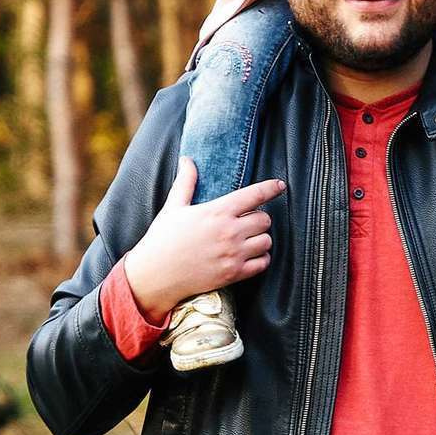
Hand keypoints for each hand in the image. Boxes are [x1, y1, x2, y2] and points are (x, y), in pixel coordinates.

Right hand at [122, 157, 285, 321]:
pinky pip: (263, 263)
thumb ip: (186, 182)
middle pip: (265, 219)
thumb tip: (187, 159)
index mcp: (217, 211)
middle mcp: (229, 232)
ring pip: (267, 241)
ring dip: (261, 239)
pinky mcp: (233, 273)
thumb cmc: (163, 239)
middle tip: (247, 221)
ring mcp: (233, 254)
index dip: (271, 188)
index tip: (280, 186)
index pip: (255, 195)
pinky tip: (250, 256)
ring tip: (248, 239)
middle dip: (259, 218)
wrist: (155, 275)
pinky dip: (261, 259)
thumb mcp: (174, 207)